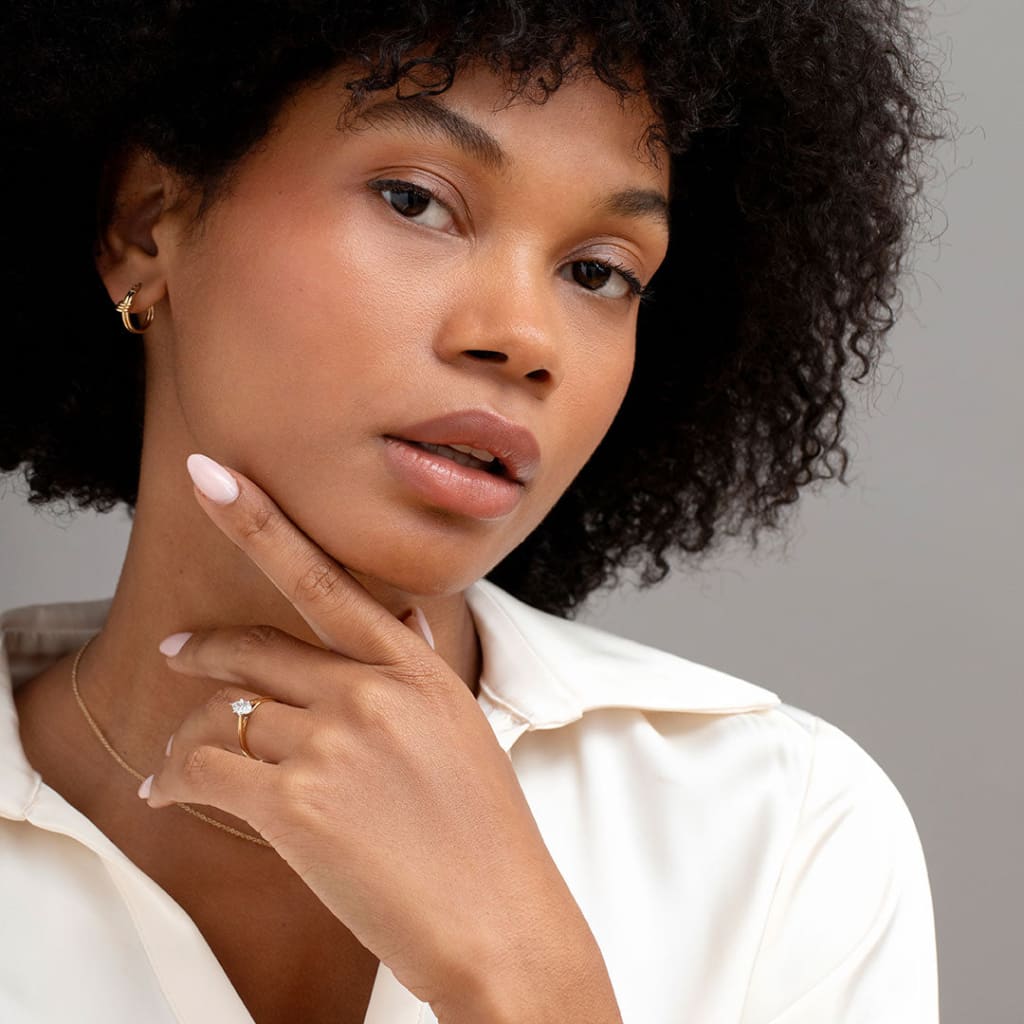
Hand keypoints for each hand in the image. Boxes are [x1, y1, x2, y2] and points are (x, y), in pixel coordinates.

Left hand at [141, 453, 619, 1021]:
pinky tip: (165, 791)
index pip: (326, 581)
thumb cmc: (484, 837)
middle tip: (175, 649)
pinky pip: (205, 770)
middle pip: (258, 651)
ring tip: (176, 763)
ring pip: (224, 715)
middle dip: (205, 649)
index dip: (261, 524)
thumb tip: (401, 616)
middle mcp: (373, 693)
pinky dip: (173, 778)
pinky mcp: (298, 804)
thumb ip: (418, 669)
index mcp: (416, 671)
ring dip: (190, 738)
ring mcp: (335, 744)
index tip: (214, 478)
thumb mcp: (462, 731)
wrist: (501, 924)